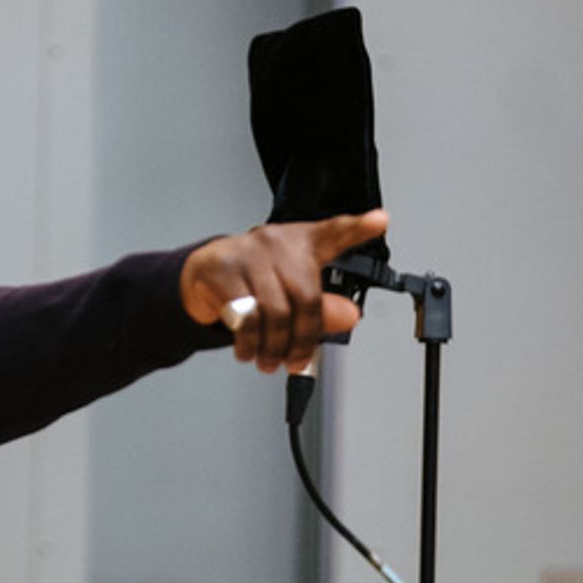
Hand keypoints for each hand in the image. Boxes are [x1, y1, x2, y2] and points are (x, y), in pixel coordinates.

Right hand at [180, 209, 388, 373]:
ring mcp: (249, 254)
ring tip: (270, 361)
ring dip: (273, 348)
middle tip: (296, 361)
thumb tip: (349, 317)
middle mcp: (277, 242)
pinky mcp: (224, 270)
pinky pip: (245, 318)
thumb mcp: (290, 292)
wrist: (203, 272)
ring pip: (275, 313)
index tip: (379, 221)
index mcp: (301, 244)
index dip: (358, 227)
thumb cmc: (254, 279)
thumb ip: (323, 307)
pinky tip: (247, 350)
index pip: (334, 232)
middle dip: (303, 339)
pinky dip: (249, 344)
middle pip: (306, 297)